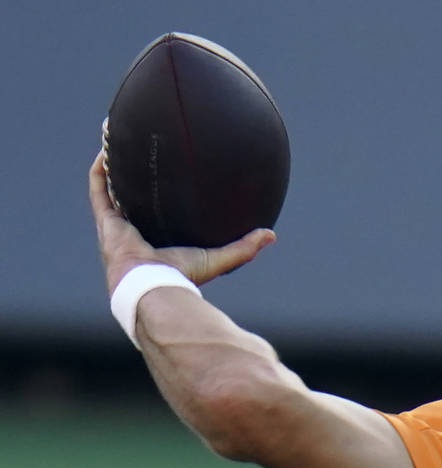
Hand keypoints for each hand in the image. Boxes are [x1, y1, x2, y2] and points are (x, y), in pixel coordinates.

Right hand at [88, 148, 275, 294]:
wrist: (154, 284)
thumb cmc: (184, 275)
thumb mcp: (219, 258)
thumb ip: (244, 247)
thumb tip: (271, 235)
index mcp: (157, 239)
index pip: (156, 212)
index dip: (159, 194)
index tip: (166, 174)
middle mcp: (134, 230)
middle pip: (131, 196)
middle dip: (132, 174)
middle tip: (139, 149)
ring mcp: (117, 225)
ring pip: (111, 187)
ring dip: (113, 163)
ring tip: (116, 138)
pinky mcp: (106, 221)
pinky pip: (100, 188)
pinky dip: (102, 169)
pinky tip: (108, 147)